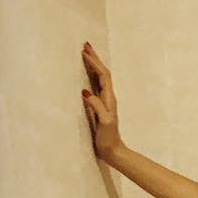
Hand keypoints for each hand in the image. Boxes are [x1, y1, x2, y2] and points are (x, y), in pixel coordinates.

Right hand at [80, 41, 122, 162]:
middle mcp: (108, 98)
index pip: (103, 76)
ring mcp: (104, 103)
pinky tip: (86, 75)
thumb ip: (97, 107)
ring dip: (93, 66)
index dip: (95, 63)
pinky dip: (91, 76)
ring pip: (100, 79)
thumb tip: (85, 91)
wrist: (113, 151)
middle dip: (95, 59)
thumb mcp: (104, 122)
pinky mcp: (100, 108)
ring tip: (85, 55)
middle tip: (85, 46)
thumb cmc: (108, 138)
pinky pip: (96, 86)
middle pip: (103, 74)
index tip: (85, 52)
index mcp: (109, 99)